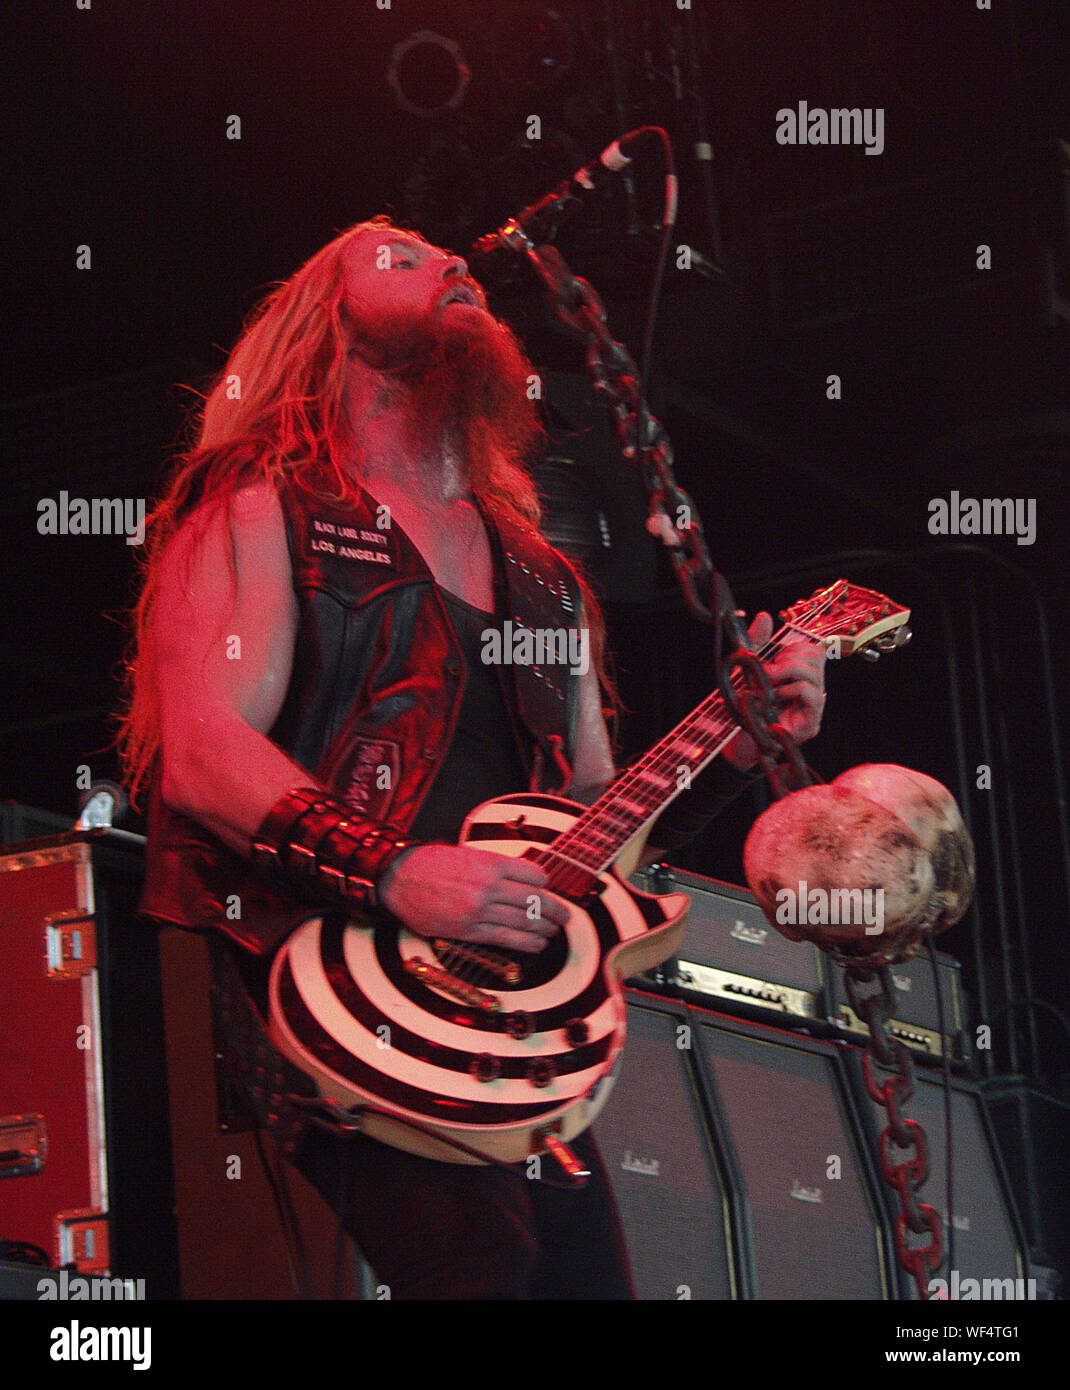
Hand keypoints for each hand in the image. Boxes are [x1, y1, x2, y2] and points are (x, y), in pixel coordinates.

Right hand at [377, 844, 568, 953]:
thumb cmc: (433, 864)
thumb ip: (497, 866)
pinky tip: (538, 944)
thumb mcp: (469, 853)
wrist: (401, 878)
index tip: (549, 888)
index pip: (534, 875)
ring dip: (545, 928)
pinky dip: (527, 943)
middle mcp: (488, 886)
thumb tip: (525, 879)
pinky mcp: (469, 930)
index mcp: (490, 862)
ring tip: (554, 931)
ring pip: (524, 921)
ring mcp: (479, 910)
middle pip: (535, 900)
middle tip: (566, 916)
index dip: (547, 883)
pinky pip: (505, 939)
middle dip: (556, 910)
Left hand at [722, 611, 827, 769]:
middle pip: (817, 655)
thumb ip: (757, 641)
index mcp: (800, 674)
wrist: (734, 738)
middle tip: (768, 672)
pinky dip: (793, 689)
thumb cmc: (745, 705)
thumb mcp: (748, 667)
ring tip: (768, 685)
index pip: (813, 648)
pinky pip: (814, 694)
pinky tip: (777, 697)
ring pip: (815, 672)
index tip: (772, 658)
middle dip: (789, 658)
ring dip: (787, 672)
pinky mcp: (812, 723)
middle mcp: (811, 688)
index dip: (793, 647)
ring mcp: (813, 706)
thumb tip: (765, 616)